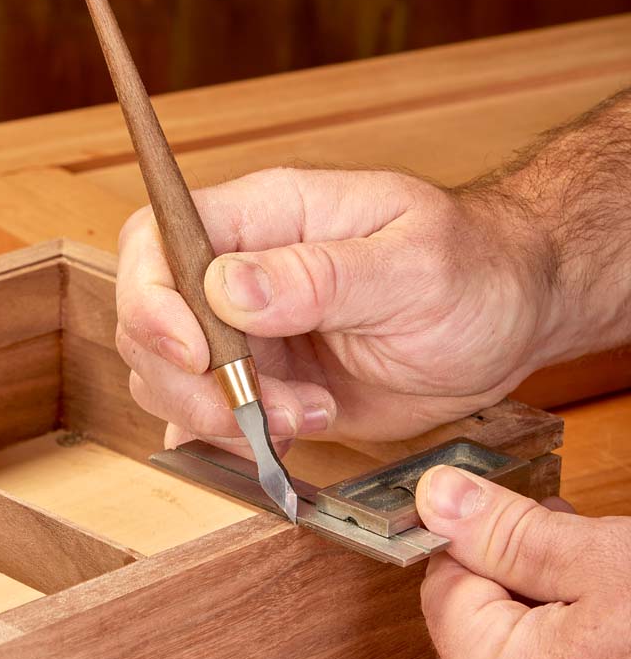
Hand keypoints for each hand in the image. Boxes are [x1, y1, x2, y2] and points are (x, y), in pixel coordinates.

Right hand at [115, 167, 559, 451]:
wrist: (507, 321)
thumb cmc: (476, 271)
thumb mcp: (413, 266)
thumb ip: (320, 275)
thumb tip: (227, 287)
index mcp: (269, 215)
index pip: (157, 238)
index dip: (151, 298)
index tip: (195, 353)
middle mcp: (243, 271)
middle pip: (150, 322)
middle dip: (193, 383)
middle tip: (270, 411)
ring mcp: (250, 331)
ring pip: (170, 379)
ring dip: (222, 418)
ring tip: (310, 416)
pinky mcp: (266, 383)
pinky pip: (209, 417)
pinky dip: (230, 442)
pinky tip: (283, 441)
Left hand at [417, 465, 630, 658]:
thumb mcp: (605, 563)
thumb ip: (506, 531)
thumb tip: (436, 497)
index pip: (443, 589)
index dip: (490, 549)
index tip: (534, 532)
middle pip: (479, 642)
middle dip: (525, 597)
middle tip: (588, 572)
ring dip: (549, 648)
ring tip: (616, 627)